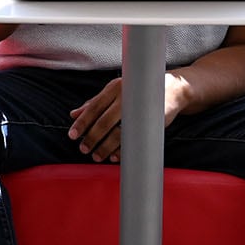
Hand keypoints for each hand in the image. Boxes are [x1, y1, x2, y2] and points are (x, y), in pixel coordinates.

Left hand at [67, 72, 191, 162]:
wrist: (172, 89)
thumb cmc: (137, 91)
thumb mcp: (115, 91)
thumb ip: (94, 102)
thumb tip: (73, 114)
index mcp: (115, 88)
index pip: (94, 107)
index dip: (82, 122)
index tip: (72, 136)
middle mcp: (126, 96)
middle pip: (105, 121)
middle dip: (92, 137)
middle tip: (84, 149)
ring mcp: (140, 109)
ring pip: (119, 132)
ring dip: (106, 147)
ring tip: (97, 156)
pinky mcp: (151, 121)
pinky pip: (135, 138)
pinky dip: (123, 150)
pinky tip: (115, 157)